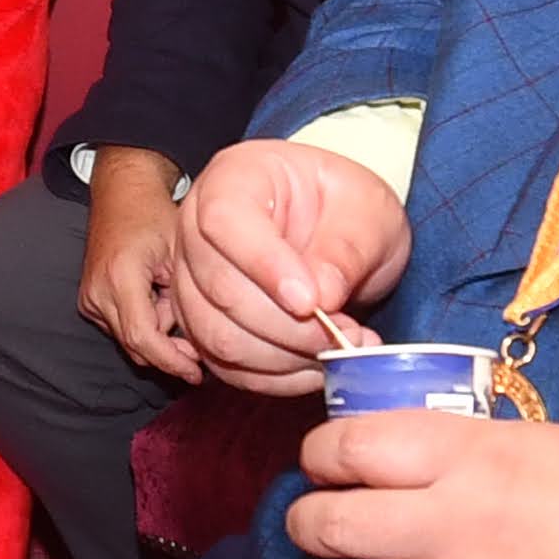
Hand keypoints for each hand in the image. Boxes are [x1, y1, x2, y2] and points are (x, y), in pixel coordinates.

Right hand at [78, 148, 200, 380]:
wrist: (121, 193)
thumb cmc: (156, 215)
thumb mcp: (182, 253)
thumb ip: (187, 301)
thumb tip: (197, 345)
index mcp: (120, 277)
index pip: (144, 338)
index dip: (172, 361)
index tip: (197, 373)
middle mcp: (97, 292)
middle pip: (136, 347)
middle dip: (169, 352)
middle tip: (200, 348)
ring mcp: (89, 298)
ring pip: (129, 341)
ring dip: (157, 335)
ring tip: (173, 300)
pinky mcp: (88, 301)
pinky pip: (121, 328)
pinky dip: (144, 324)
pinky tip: (158, 298)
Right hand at [171, 139, 412, 388]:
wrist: (336, 226)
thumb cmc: (347, 206)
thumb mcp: (366, 209)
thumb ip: (345, 247)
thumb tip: (322, 297)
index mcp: (232, 180)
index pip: (225, 222)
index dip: (263, 265)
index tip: (311, 302)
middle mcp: (196, 228)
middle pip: (219, 289)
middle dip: (288, 326)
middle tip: (347, 336)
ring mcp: (192, 280)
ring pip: (216, 336)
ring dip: (283, 358)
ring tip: (338, 350)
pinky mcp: (202, 324)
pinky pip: (225, 366)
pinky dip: (274, 378)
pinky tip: (315, 367)